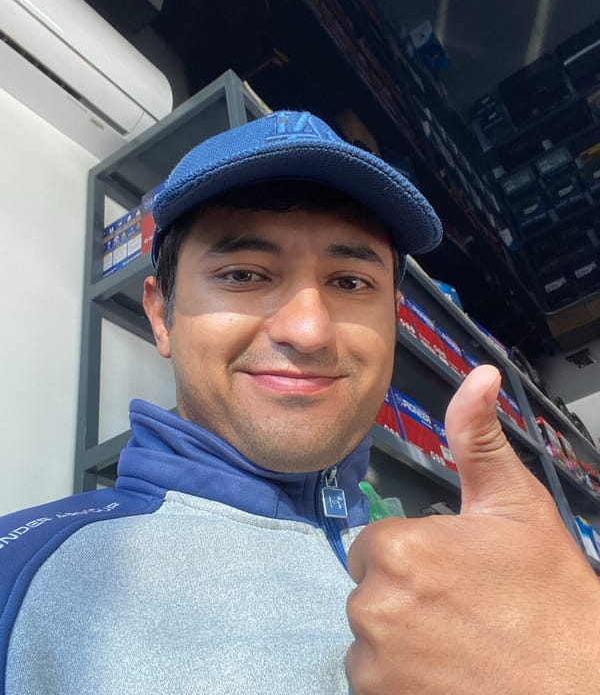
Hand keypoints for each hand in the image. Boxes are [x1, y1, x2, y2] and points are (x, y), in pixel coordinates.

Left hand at [346, 365, 599, 693]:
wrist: (579, 681)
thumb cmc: (548, 592)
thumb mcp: (516, 504)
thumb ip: (478, 437)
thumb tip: (478, 375)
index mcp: (397, 549)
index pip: (375, 546)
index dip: (414, 556)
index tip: (452, 572)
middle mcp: (373, 607)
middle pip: (371, 591)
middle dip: (406, 596)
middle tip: (462, 609)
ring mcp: (375, 665)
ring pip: (371, 638)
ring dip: (401, 640)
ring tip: (457, 644)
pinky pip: (374, 682)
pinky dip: (400, 680)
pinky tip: (447, 674)